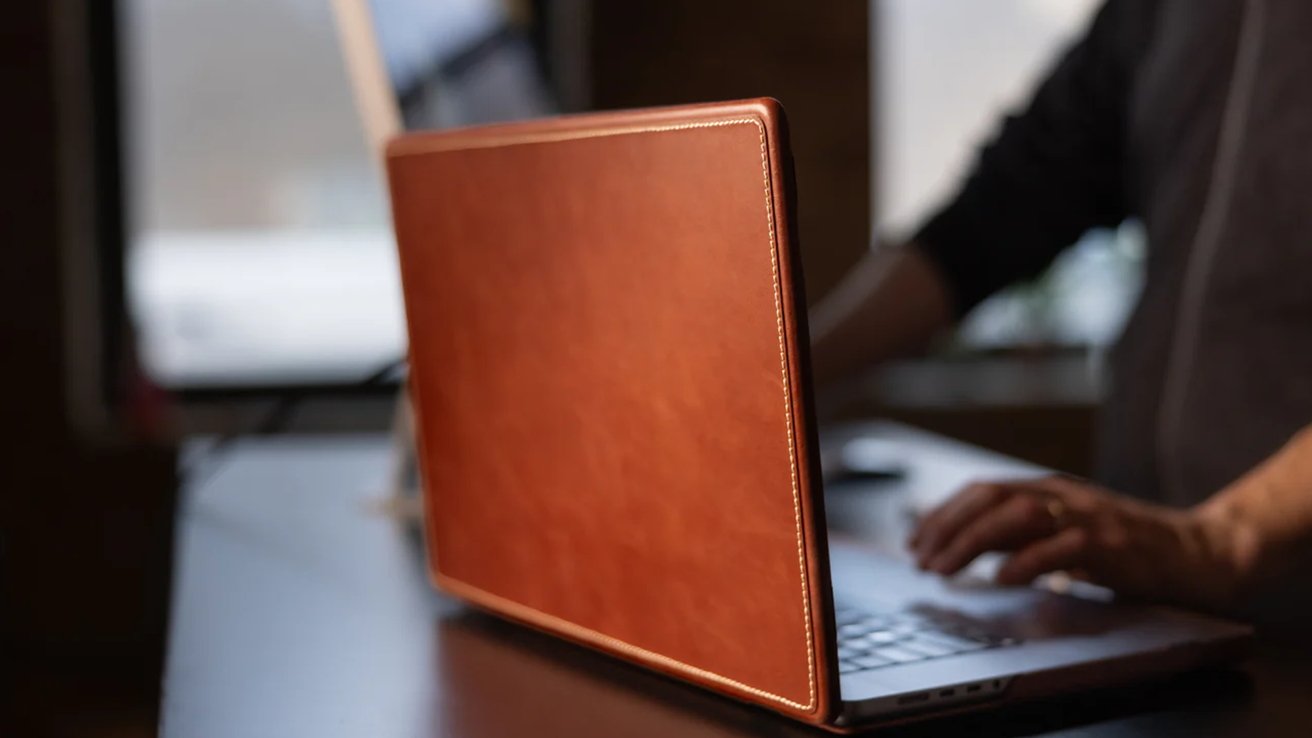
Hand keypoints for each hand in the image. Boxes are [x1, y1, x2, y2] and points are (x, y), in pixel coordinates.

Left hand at [907, 475, 1245, 611]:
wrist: (1197, 552)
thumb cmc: (1125, 546)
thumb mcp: (1063, 533)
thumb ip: (1020, 535)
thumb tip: (964, 546)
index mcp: (1049, 489)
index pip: (982, 491)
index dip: (943, 513)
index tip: (914, 540)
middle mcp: (1063, 495)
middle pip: (991, 498)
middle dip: (947, 527)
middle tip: (920, 559)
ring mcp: (1088, 516)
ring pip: (1018, 515)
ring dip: (973, 542)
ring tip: (944, 569)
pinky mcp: (1112, 543)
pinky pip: (1062, 547)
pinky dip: (1027, 561)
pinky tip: (1002, 578)